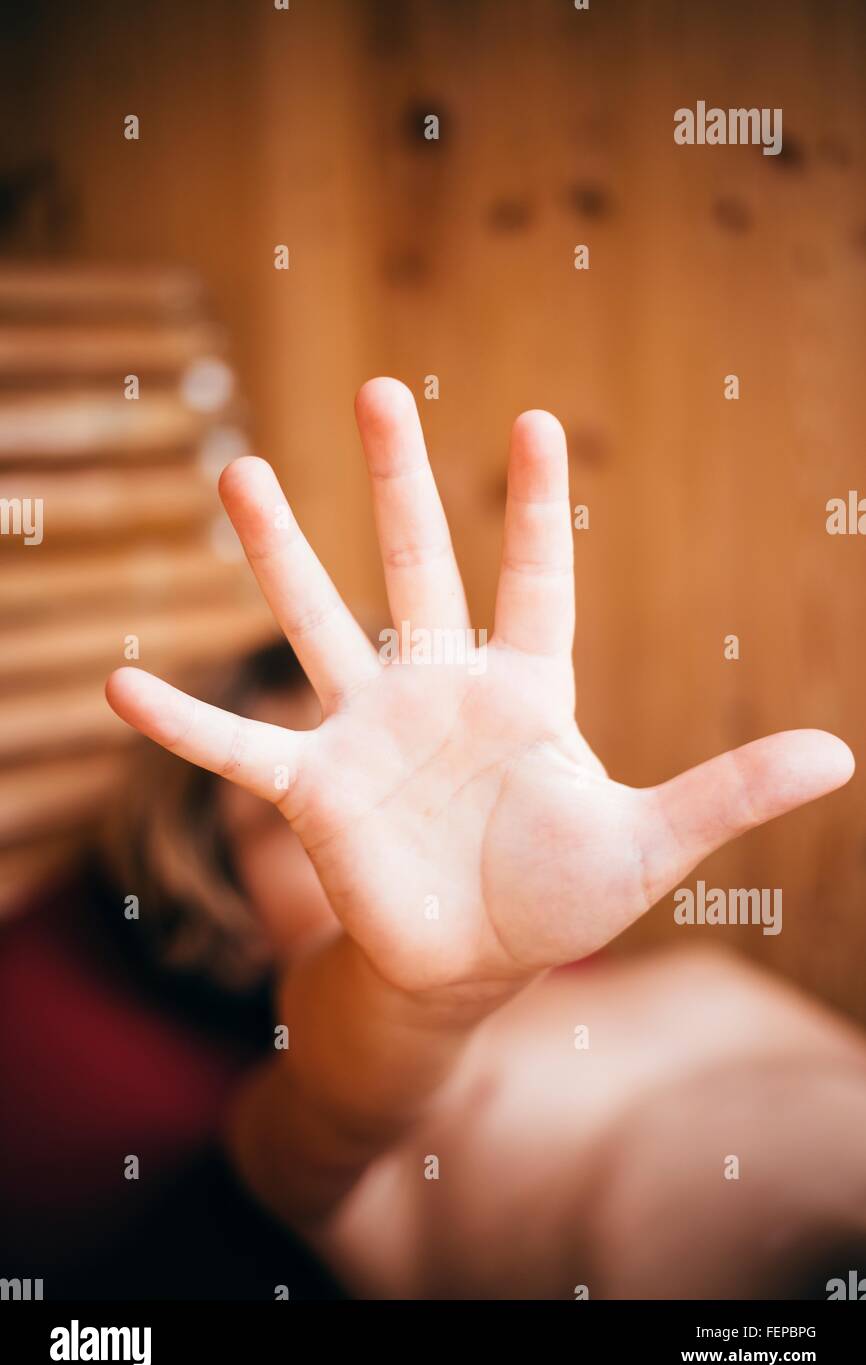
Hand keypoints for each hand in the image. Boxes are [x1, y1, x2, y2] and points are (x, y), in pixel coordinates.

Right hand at [107, 378, 853, 996]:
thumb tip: (844, 752)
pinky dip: (185, 722)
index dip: (532, 507)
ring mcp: (369, 733)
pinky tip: (118, 684)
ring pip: (317, 623)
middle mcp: (439, 690)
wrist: (470, 965)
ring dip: (278, 554)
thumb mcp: (650, 842)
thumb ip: (729, 791)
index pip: (533, 580)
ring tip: (236, 471)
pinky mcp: (315, 792)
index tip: (533, 421)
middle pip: (415, 567)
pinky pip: (237, 751)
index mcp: (523, 691)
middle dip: (397, 481)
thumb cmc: (558, 897)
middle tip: (380, 388)